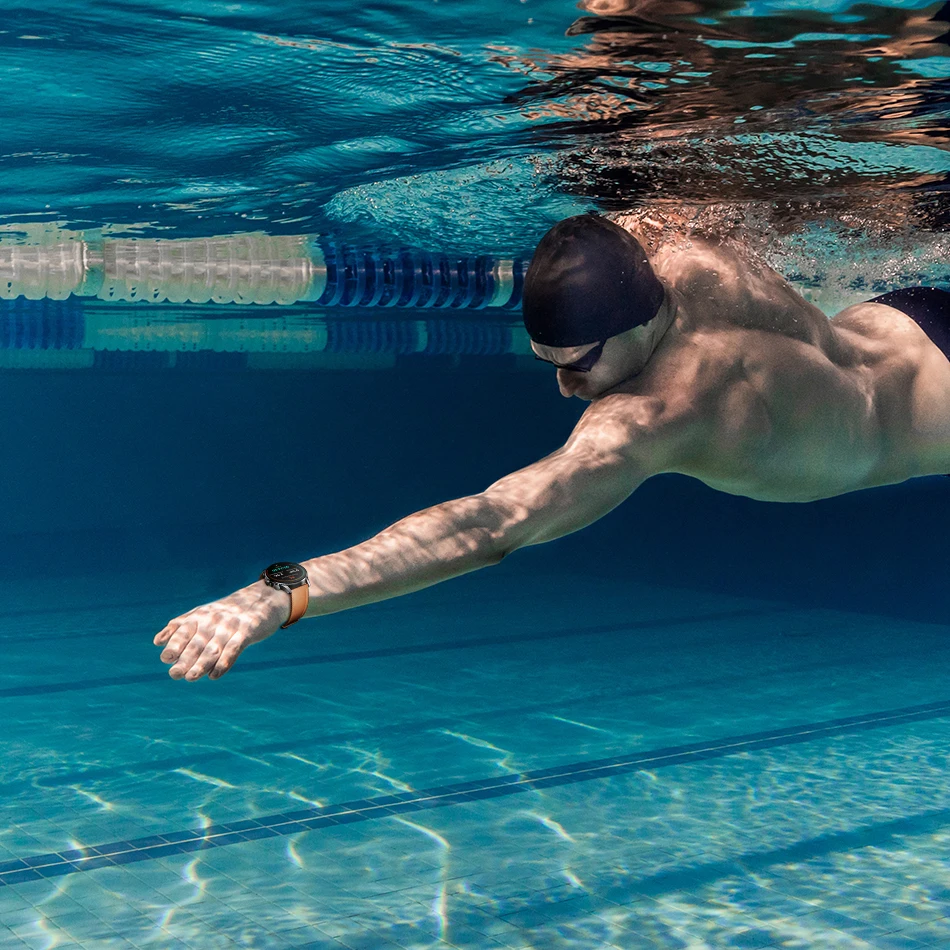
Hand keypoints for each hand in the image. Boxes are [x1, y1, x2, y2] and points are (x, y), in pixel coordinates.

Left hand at [154, 581, 288, 681]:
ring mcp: (230, 626)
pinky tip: (214, 676)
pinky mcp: (247, 631)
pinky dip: (223, 663)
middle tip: (175, 674)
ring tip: (190, 678)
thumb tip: (158, 642)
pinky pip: (234, 649)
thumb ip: (180, 627)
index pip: (183, 631)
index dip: (174, 644)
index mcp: (200, 616)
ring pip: (213, 648)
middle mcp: (213, 620)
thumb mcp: (202, 614)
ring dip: (201, 664)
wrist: (263, 600)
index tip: (166, 658)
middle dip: (184, 659)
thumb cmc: (227, 612)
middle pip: (197, 642)